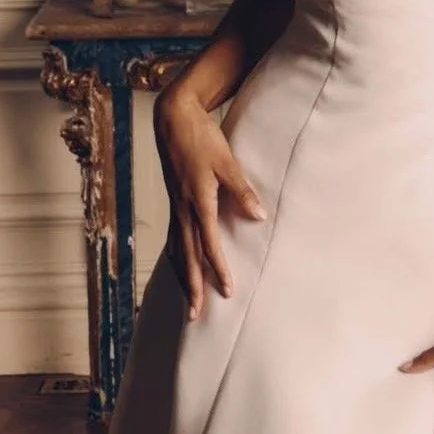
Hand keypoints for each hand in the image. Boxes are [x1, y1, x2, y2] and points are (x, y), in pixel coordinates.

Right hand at [154, 85, 266, 320]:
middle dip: (192, 286)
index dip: (218, 269)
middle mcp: (183, 208)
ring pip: (177, 249)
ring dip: (182, 276)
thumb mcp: (226, 161)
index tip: (227, 291)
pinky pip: (173, 235)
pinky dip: (175, 255)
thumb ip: (242, 190)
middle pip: (187, 255)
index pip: (209, 244)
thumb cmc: (201, 137)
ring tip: (187, 300)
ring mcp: (175, 205)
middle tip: (196, 315)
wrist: (173, 117)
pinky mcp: (174, 199)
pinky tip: (178, 263)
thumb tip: (259, 217)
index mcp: (197, 201)